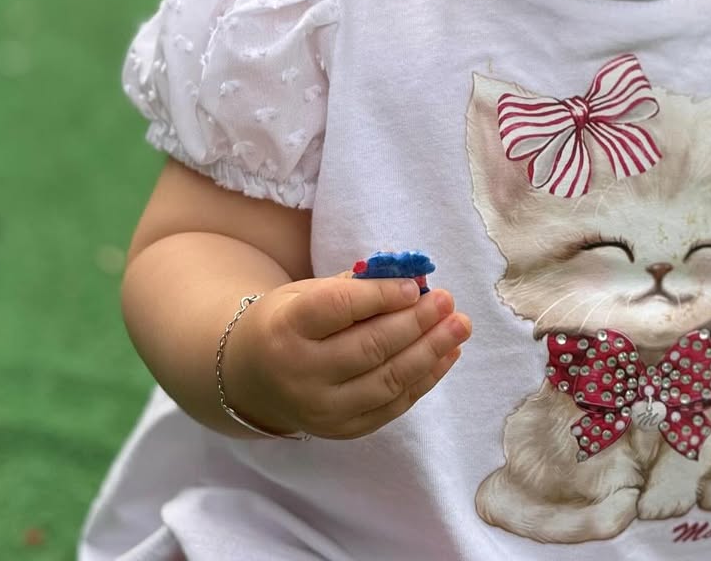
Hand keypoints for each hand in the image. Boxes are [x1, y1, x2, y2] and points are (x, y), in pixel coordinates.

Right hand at [220, 274, 470, 437]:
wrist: (251, 379)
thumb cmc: (287, 323)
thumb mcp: (305, 294)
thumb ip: (355, 287)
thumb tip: (411, 279)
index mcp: (286, 330)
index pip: (338, 310)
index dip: (380, 297)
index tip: (414, 286)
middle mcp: (300, 374)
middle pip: (368, 349)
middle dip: (416, 324)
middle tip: (447, 302)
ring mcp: (321, 410)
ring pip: (386, 381)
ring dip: (430, 353)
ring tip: (459, 327)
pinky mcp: (341, 431)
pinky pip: (391, 406)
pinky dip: (424, 380)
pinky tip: (447, 355)